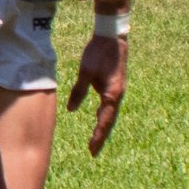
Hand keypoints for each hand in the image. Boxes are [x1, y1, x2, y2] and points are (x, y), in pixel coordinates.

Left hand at [67, 32, 129, 156]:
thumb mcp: (86, 72)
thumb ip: (79, 91)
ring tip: (95, 139)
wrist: (112, 36)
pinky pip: (109, 104)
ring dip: (103, 126)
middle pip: (109, 121)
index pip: (104, 121)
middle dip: (101, 136)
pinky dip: (104, 114)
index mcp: (112, 95)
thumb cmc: (98, 53)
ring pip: (110, 113)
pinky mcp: (114, 85)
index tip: (92, 151)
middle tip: (93, 151)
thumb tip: (71, 110)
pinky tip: (98, 116)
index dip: (97, 137)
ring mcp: (117, 90)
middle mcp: (117, 95)